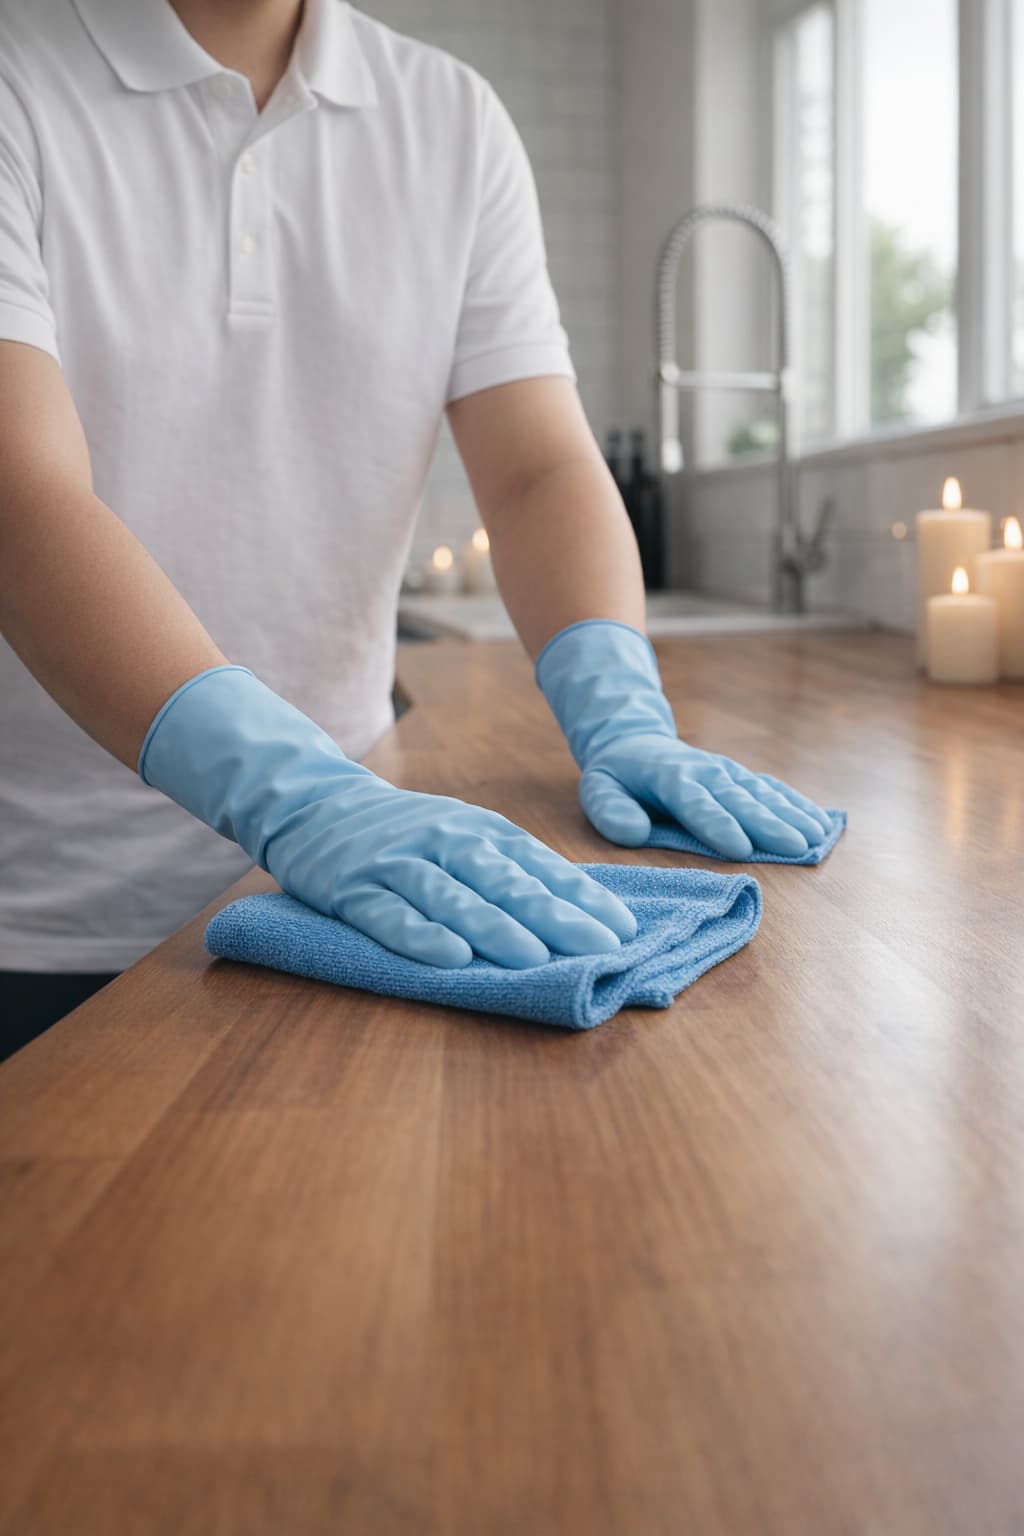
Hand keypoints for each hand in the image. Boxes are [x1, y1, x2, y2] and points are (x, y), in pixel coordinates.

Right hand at [140, 666, 635, 967]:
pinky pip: (391, 914)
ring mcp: (398, 863)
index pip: (540, 866)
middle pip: (506, 881)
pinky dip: (422, 936)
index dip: (582, 898)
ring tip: (534, 958)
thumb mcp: (462, 835)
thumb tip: (579, 912)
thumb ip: (511, 870)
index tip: (625, 930)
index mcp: (480, 831)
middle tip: (599, 948)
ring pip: (453, 897)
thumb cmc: (405, 832)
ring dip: (495, 928)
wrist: (312, 802)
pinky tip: (452, 959)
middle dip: (556, 916)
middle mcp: (445, 842)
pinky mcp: (353, 888)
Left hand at [536, 619, 830, 859]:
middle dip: (770, 825)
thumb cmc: (616, 776)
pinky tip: (821, 822)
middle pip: (740, 800)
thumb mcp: (598, 789)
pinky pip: (774, 789)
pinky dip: (798, 804)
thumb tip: (634, 832)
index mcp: (671, 777)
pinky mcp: (742, 778)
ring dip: (793, 815)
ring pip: (764, 794)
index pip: (696, 803)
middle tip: (798, 848)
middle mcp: (706, 772)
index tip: (741, 848)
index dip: (718, 825)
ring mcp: (728, 773)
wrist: (634, 742)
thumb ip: (611, 811)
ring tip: (818, 837)